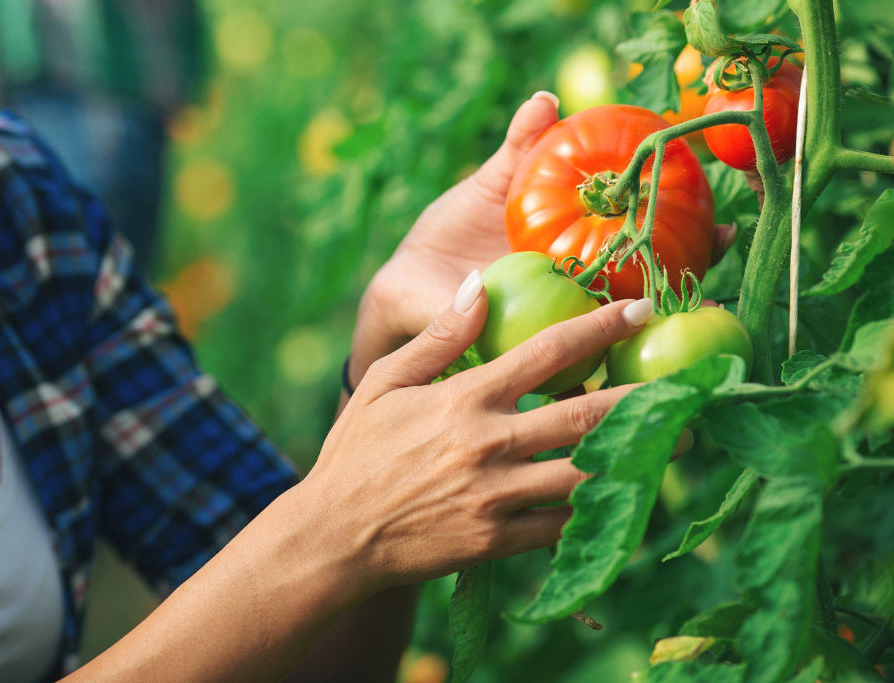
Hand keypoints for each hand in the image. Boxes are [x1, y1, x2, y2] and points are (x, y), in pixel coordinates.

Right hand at [306, 273, 654, 588]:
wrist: (335, 535)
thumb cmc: (356, 452)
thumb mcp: (385, 382)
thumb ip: (438, 336)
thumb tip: (479, 285)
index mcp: (466, 398)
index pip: (549, 351)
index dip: (602, 327)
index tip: (643, 308)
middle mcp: (491, 444)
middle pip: (587, 415)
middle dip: (647, 398)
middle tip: (692, 386)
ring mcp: (498, 496)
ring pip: (588, 473)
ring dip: (640, 455)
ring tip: (681, 440)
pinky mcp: (498, 541)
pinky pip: (564, 525)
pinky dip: (598, 509)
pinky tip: (626, 493)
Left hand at [350, 92, 737, 388]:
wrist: (402, 293)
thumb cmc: (446, 237)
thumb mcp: (485, 189)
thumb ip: (517, 151)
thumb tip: (546, 100)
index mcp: (574, 253)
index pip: (641, 241)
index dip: (684, 233)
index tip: (722, 224)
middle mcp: (577, 294)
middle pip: (646, 288)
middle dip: (689, 277)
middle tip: (721, 268)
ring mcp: (557, 329)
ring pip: (615, 337)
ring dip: (653, 335)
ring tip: (694, 329)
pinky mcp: (528, 363)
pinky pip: (567, 377)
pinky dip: (590, 384)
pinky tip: (613, 387)